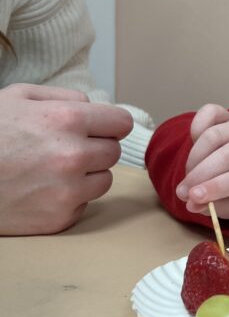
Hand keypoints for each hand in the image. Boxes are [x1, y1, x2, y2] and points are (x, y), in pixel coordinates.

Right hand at [0, 83, 133, 234]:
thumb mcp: (18, 97)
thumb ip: (64, 97)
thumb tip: (95, 108)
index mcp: (66, 120)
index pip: (121, 123)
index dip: (109, 124)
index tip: (101, 127)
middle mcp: (73, 157)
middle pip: (113, 152)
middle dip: (95, 147)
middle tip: (66, 147)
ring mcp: (68, 191)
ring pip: (103, 180)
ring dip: (86, 174)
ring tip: (51, 169)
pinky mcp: (59, 219)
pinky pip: (83, 204)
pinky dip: (69, 198)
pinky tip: (41, 189)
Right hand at [175, 104, 228, 219]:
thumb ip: (214, 207)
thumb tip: (191, 204)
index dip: (216, 187)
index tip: (193, 197)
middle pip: (228, 155)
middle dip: (201, 174)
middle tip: (183, 191)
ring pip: (214, 136)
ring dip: (194, 159)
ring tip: (188, 177)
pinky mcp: (226, 114)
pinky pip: (208, 114)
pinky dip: (196, 128)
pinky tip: (192, 145)